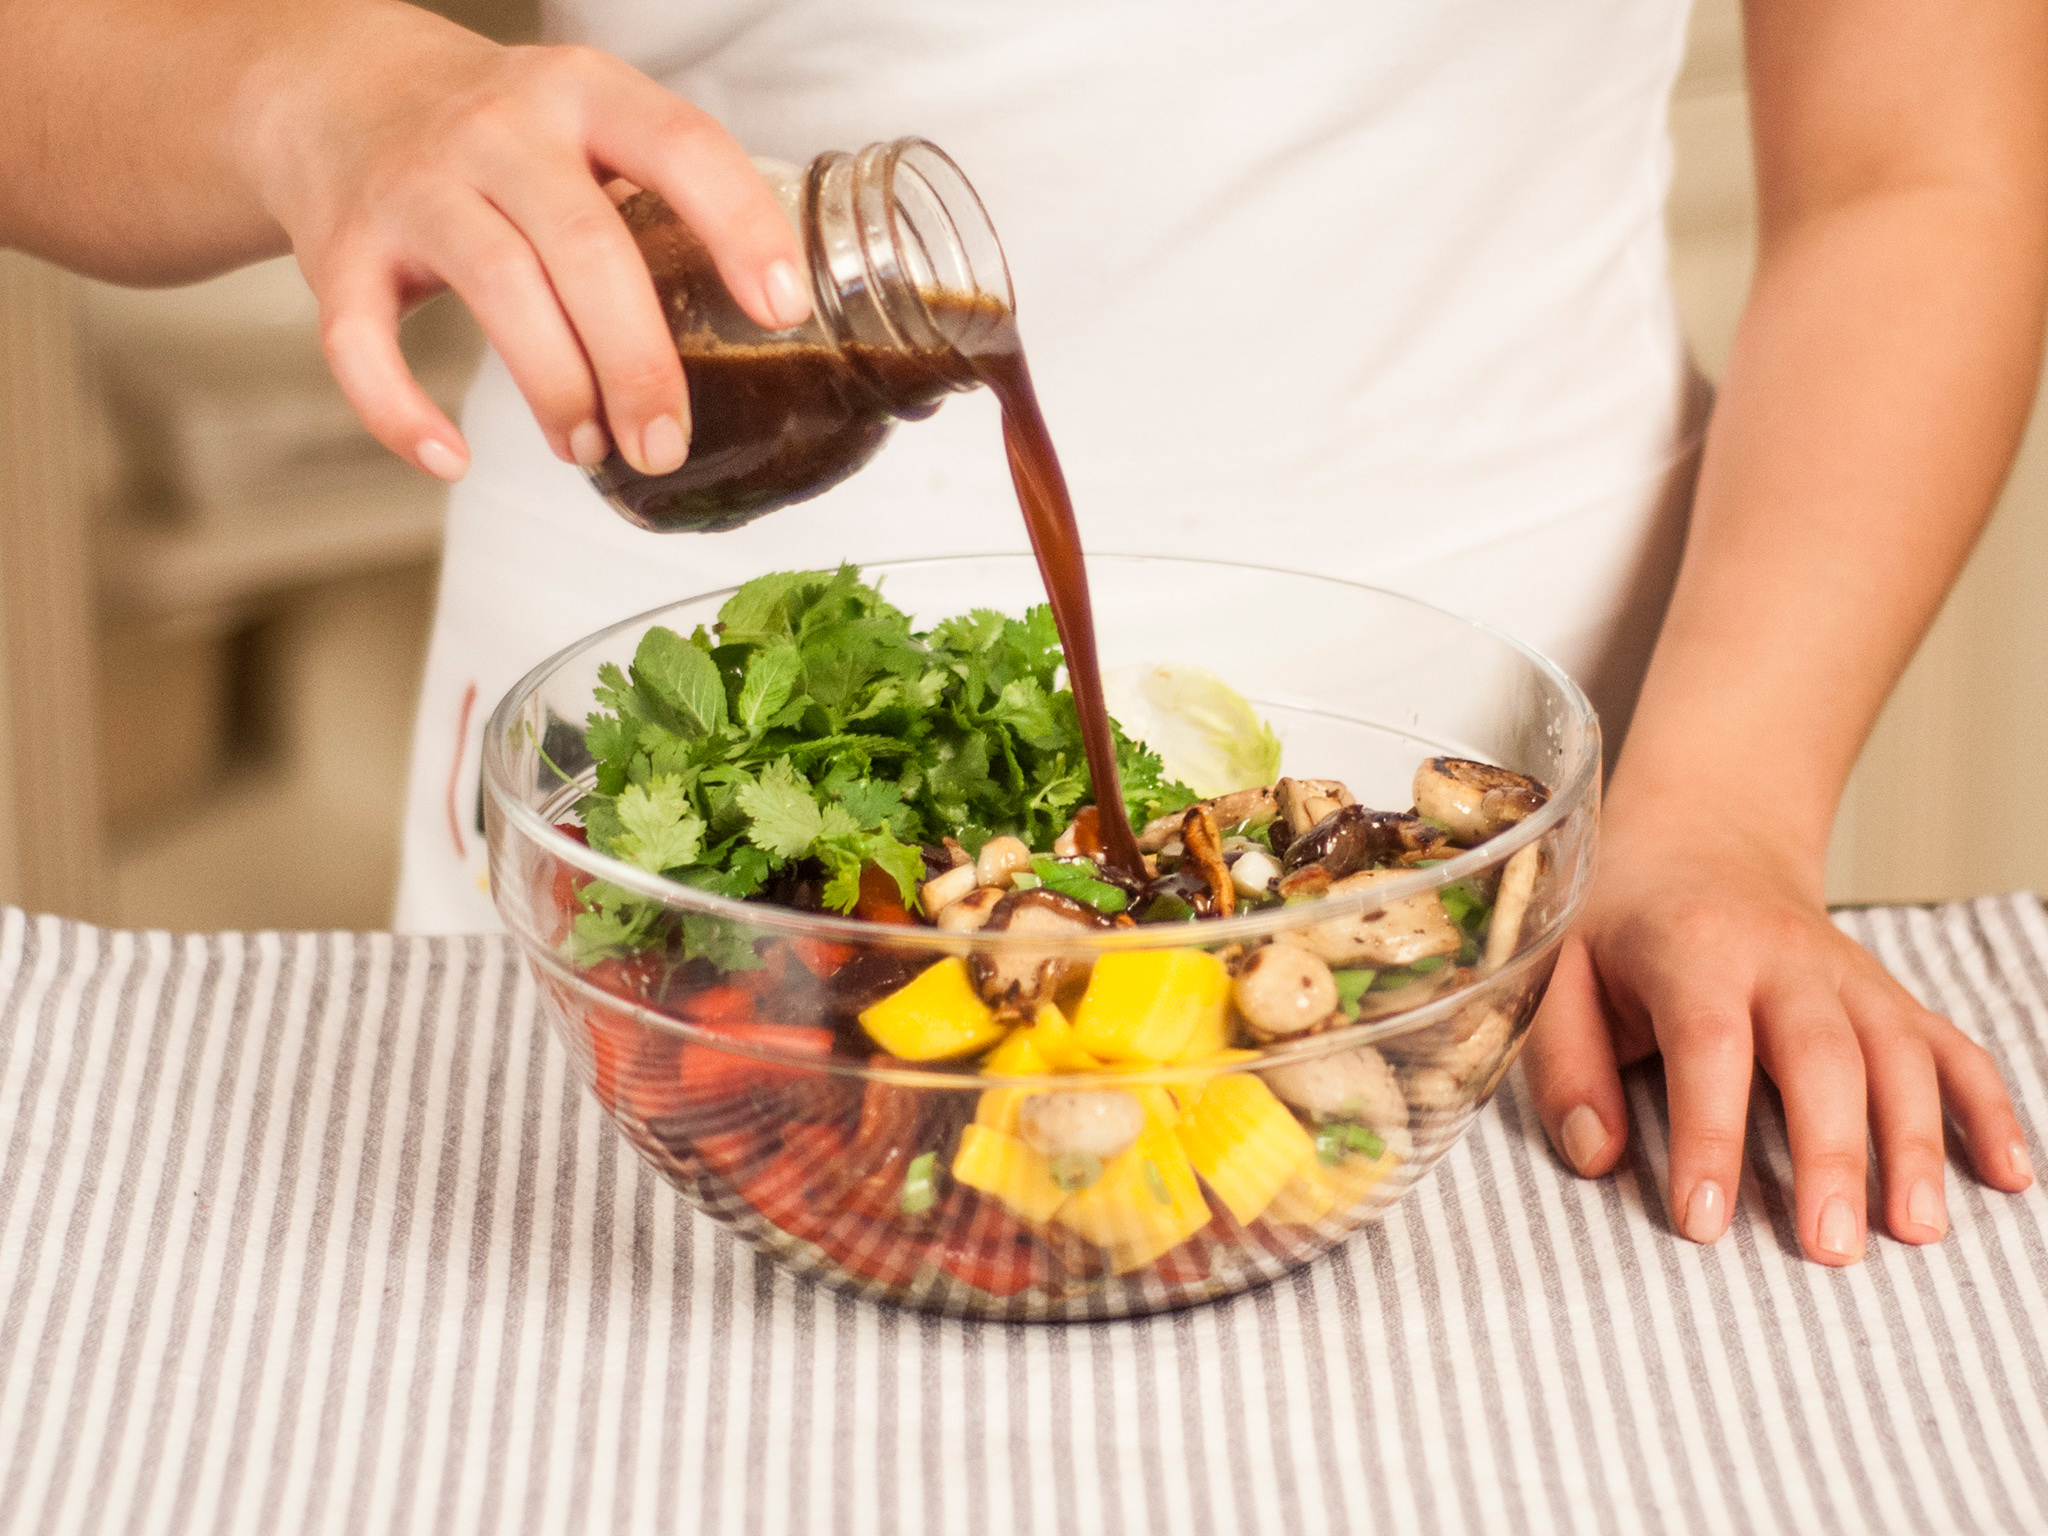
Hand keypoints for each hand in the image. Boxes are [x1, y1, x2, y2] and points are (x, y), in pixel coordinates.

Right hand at [238, 2, 810, 480]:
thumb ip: (660, 203)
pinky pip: (359, 340)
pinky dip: (401, 412)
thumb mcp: (587, 125)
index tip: (782, 311)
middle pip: (585, 246)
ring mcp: (413, 185)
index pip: (680, 146)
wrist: (331, 87)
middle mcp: (498, 129)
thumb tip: (766, 333)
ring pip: (496, 287)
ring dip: (553, 387)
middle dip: (637, 361)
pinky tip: (451, 459)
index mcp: (585, 93)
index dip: (739, 226)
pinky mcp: (339, 247)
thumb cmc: (500, 138)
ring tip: (589, 450)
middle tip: (666, 445)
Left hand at [1522, 806, 2033, 1263]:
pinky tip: (2009, 1176)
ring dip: (1917, 1143)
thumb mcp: (1558, 972)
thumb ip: (1566, 1065)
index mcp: (1691, 947)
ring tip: (1915, 1231)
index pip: (1708, 1043)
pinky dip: (1987, 1108)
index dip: (1709, 1133)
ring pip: (1898, 1053)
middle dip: (1831, 1153)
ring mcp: (1847, 974)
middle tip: (1828, 1248)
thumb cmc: (1619, 924)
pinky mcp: (1889, 995)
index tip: (1703, 1221)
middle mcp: (1782, 957)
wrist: (1700, 844)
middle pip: (1822, 1053)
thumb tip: (1596, 1157)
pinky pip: (1950, 1046)